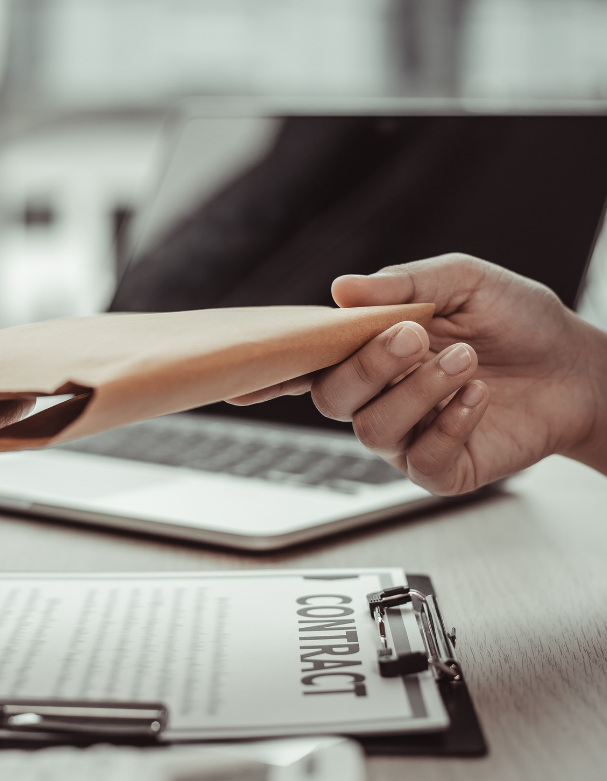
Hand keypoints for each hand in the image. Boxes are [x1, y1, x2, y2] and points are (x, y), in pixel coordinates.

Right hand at [228, 254, 606, 494]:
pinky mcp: (441, 468)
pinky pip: (423, 457)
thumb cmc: (516, 321)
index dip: (269, 375)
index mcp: (371, 352)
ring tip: (466, 361)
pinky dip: (450, 422)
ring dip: (419, 390)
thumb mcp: (465, 282)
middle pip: (332, 397)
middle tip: (416, 335)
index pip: (308, 365)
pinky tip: (476, 397)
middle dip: (370, 364)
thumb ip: (404, 285)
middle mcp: (379, 398)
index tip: (237, 381)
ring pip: (373, 428)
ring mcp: (407, 437)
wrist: (576, 366)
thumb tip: (342, 288)